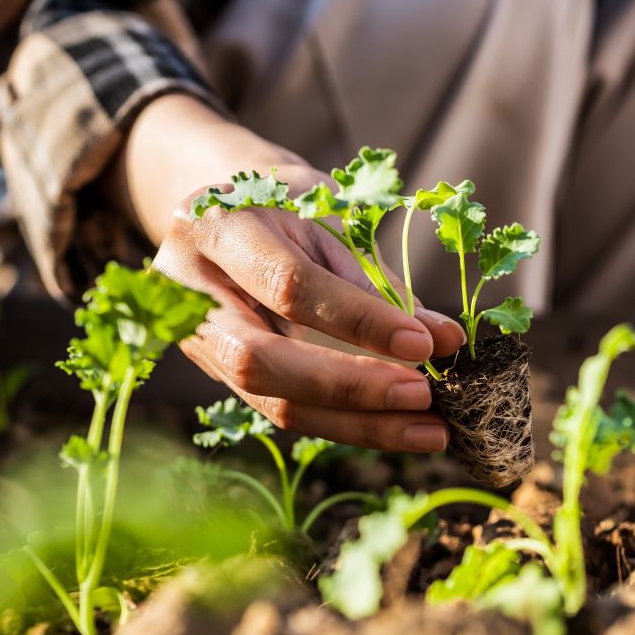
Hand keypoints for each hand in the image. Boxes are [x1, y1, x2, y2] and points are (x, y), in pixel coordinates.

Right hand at [107, 94, 464, 451]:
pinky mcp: (216, 374)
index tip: (424, 343)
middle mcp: (188, 289)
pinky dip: (345, 424)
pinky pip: (282, 410)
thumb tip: (445, 339)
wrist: (223, 208)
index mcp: (215, 225)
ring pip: (272, 402)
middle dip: (351, 388)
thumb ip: (379, 280)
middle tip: (423, 397)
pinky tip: (396, 428)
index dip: (359, 321)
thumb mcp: (330, 216)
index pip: (288, 286)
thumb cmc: (286, 203)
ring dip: (358, 424)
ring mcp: (194, 339)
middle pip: (261, 361)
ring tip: (428, 432)